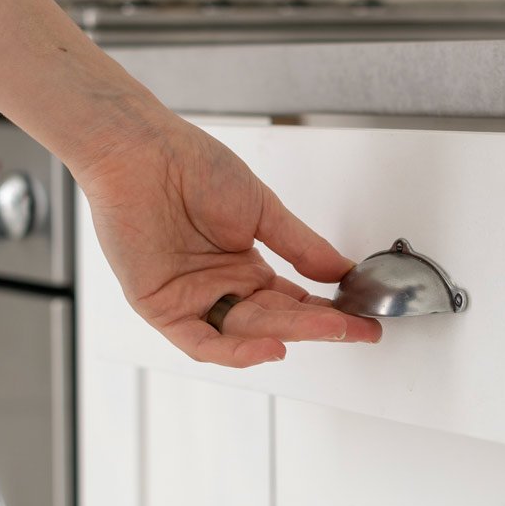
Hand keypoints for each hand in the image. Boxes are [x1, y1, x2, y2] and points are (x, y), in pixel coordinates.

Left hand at [74, 103, 382, 367]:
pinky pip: (200, 342)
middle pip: (275, 320)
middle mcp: (219, 287)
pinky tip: (271, 348)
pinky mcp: (161, 307)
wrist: (142, 152)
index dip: (327, 313)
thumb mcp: (262, 209)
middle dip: (317, 326)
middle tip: (354, 329)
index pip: (291, 301)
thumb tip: (342, 271)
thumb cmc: (192, 167)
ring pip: (244, 333)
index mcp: (242, 265)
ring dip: (286, 335)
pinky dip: (235, 352)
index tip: (362, 321)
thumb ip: (302, 246)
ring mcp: (190, 298)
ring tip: (327, 329)